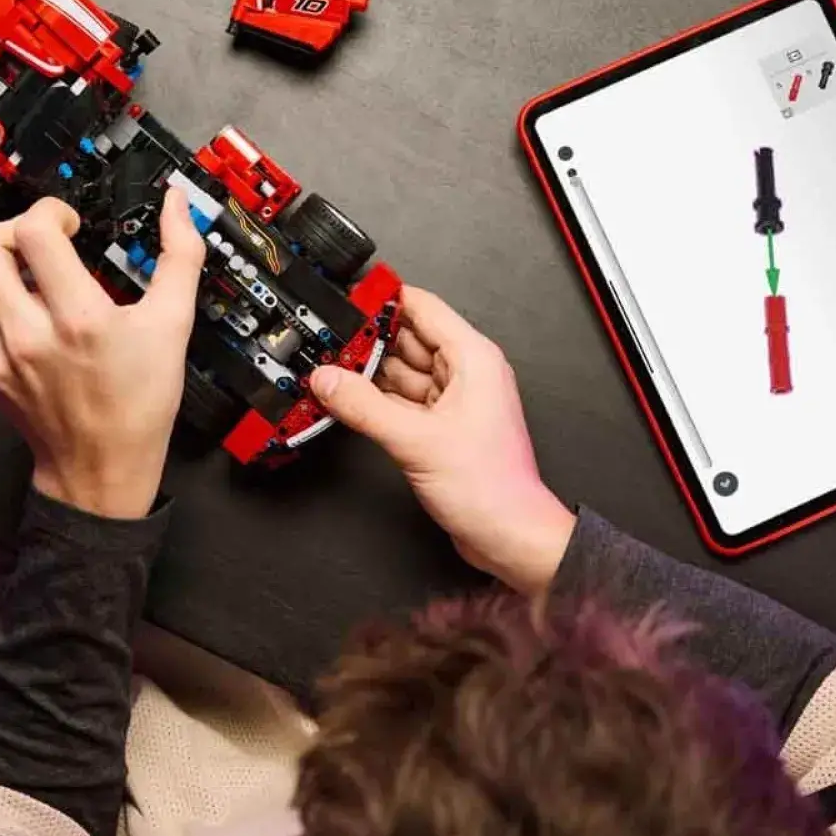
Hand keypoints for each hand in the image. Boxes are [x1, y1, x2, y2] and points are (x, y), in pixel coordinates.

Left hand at [0, 189, 205, 518]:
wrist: (100, 470)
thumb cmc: (140, 401)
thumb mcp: (174, 324)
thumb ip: (180, 256)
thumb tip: (176, 204)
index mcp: (79, 319)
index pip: (35, 234)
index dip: (51, 213)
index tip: (71, 226)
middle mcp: (27, 335)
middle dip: (12, 229)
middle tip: (40, 243)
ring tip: (25, 271)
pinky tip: (21, 310)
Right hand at [309, 287, 574, 594]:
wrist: (508, 536)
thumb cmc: (490, 488)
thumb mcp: (416, 440)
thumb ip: (364, 408)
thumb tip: (329, 381)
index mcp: (473, 358)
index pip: (422, 307)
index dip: (384, 299)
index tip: (349, 299)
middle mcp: (465, 373)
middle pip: (407, 340)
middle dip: (367, 342)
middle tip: (328, 343)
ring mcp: (452, 400)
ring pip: (401, 372)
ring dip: (368, 374)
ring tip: (331, 372)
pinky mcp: (440, 426)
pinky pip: (401, 400)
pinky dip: (376, 401)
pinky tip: (349, 401)